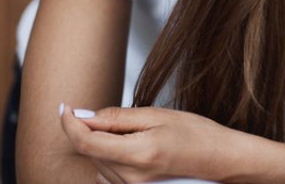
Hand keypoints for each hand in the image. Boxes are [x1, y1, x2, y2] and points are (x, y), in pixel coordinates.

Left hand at [59, 103, 238, 182]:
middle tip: (113, 116)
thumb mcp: (157, 115)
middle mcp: (131, 177)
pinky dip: (109, 159)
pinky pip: (107, 175)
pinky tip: (129, 150)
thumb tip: (84, 115)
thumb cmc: (196, 134)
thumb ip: (117, 118)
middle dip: (91, 130)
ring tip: (132, 134)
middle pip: (89, 151)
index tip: (65, 107)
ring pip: (97, 162)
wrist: (219, 159)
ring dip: (101, 145)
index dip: (69, 122)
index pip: (85, 141)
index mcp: (137, 154)